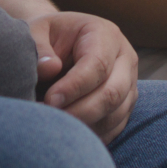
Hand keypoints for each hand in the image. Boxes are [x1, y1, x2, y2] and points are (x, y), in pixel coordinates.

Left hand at [29, 11, 139, 142]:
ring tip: (56, 128)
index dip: (74, 87)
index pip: (98, 64)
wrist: (59, 47)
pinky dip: (92, 136)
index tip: (50, 100)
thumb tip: (50, 68)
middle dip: (81, 112)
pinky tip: (68, 134)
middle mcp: (124, 58)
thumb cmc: (48, 38)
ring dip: (85, 127)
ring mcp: (129, 84)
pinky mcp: (125, 106)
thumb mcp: (37, 31)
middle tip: (51, 121)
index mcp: (105, 34)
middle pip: (113, 93)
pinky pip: (114, 129)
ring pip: (115, 115)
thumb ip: (39, 47)